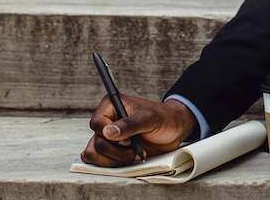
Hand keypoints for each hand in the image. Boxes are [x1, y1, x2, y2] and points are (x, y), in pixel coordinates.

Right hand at [81, 94, 196, 166]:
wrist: (174, 130)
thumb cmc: (164, 117)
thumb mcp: (150, 118)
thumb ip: (130, 124)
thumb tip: (107, 132)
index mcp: (112, 105)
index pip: (96, 123)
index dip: (109, 135)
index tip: (128, 140)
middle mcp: (106, 121)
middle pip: (96, 142)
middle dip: (116, 151)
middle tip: (134, 148)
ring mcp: (107, 137)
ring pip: (94, 154)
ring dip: (115, 159)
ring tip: (133, 154)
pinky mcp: (111, 150)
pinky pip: (100, 162)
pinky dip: (114, 164)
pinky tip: (130, 158)